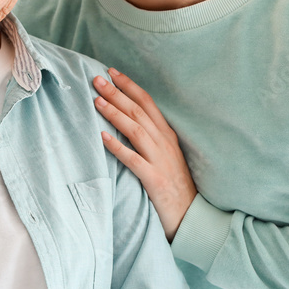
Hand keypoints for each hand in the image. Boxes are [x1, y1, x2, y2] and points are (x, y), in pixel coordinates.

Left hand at [93, 68, 197, 240]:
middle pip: (138, 111)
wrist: (192, 216)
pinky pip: (134, 160)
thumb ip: (150, 137)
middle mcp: (165, 143)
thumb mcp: (165, 155)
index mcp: (167, 135)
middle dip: (117, 93)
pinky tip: (103, 137)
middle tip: (96, 80)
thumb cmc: (174, 185)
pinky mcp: (155, 180)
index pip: (148, 102)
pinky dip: (118, 147)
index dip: (129, 86)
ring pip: (136, 130)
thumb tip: (126, 119)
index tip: (111, 72)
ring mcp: (161, 161)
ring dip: (115, 113)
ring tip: (96, 101)